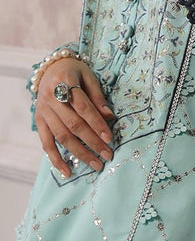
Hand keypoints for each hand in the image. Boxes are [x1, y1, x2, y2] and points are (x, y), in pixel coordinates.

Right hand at [34, 57, 114, 177]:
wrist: (51, 68)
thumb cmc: (74, 72)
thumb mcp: (88, 76)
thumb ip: (98, 96)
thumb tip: (110, 117)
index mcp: (65, 82)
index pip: (83, 107)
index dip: (97, 123)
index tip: (110, 138)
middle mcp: (51, 97)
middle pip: (73, 124)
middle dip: (92, 142)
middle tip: (107, 155)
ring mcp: (42, 110)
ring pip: (61, 136)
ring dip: (79, 153)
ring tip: (95, 164)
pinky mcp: (38, 121)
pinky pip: (46, 143)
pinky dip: (55, 159)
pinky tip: (67, 172)